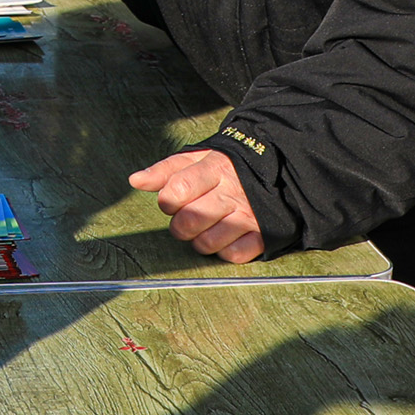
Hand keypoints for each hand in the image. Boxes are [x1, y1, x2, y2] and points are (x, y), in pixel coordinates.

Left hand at [125, 148, 265, 262]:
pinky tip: (225, 237)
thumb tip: (135, 180)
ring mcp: (249, 215)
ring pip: (207, 243)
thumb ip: (165, 170)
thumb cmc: (227, 166)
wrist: (279, 167)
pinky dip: (224, 251)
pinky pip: (233, 255)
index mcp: (215, 168)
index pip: (178, 190)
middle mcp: (233, 192)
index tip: (172, 200)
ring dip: (200, 241)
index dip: (167, 201)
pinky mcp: (263, 234)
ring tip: (206, 228)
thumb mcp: (197, 159)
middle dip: (180, 225)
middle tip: (187, 218)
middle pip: (189, 221)